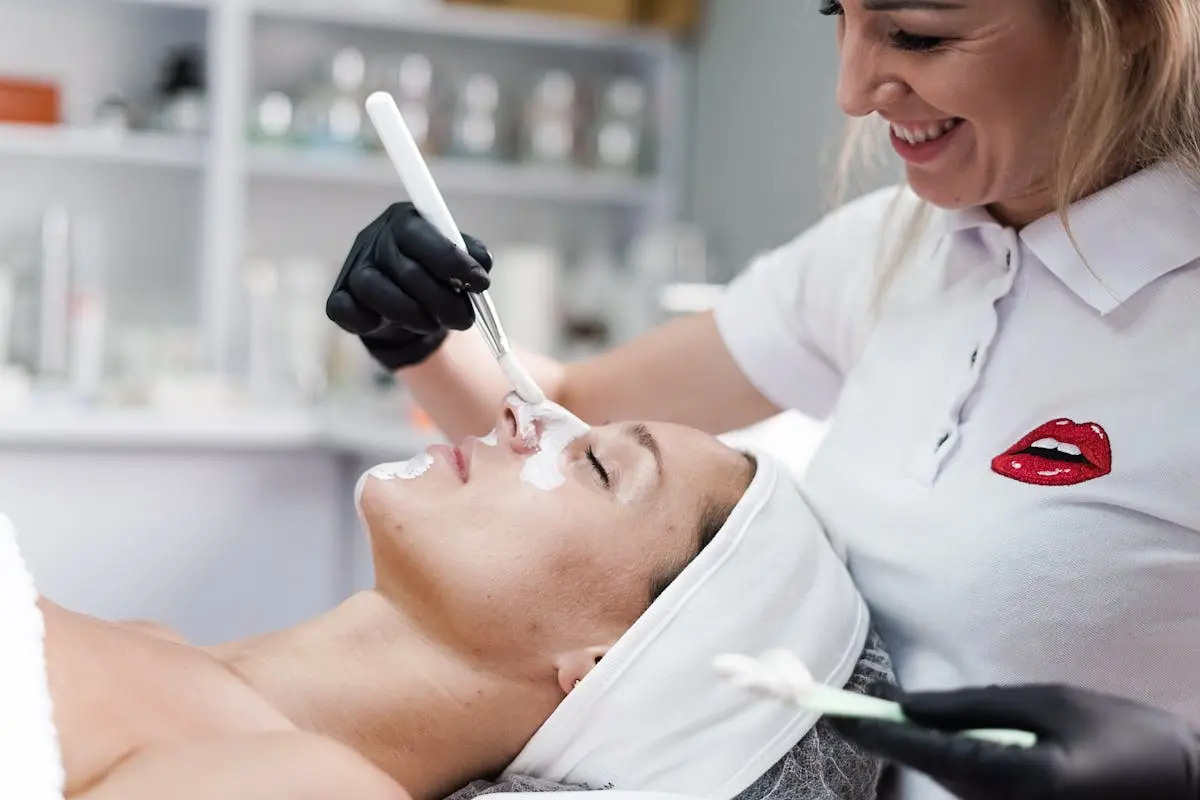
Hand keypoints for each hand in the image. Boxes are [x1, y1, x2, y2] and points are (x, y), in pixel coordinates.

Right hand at [326, 202, 492, 370]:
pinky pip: (345, 311)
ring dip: (412, 315)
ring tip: (434, 325)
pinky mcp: (339, 298)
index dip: (452, 261)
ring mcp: (353, 269)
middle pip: (405, 269)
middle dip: (442, 300)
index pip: (421, 235)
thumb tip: (482, 263)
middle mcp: (373, 240)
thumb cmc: (433, 275)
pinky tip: (388, 325)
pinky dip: (368, 322)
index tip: (481, 284)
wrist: (406, 307)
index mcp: (404, 221)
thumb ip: (472, 255)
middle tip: (465, 319)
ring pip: (375, 290)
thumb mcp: (457, 261)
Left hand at [829, 682, 1199, 799]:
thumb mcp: (1052, 703)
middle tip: (855, 709)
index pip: (927, 751)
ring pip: (949, 782)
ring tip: (908, 720)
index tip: (832, 715)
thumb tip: (908, 703)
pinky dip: (956, 766)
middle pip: (931, 771)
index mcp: (1017, 779)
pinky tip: (961, 743)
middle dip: (896, 738)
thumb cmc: (1124, 737)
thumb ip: (975, 705)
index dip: (875, 731)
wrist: (1183, 789)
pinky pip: (972, 792)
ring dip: (928, 751)